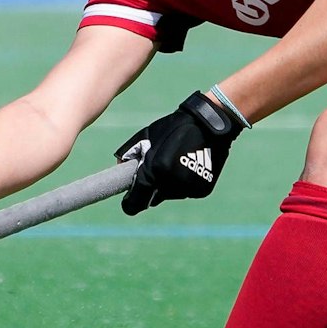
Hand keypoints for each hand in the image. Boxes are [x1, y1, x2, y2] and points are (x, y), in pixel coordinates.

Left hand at [113, 91, 243, 215]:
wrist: (209, 124)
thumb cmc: (173, 127)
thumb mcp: (145, 136)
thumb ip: (128, 154)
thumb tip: (117, 168)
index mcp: (154, 172)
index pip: (135, 203)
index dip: (130, 202)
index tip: (129, 199)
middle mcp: (171, 185)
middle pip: (153, 198)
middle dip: (152, 188)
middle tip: (158, 168)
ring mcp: (188, 189)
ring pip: (171, 194)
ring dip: (169, 184)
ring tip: (177, 161)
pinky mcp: (202, 190)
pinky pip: (186, 192)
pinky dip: (185, 183)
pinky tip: (190, 165)